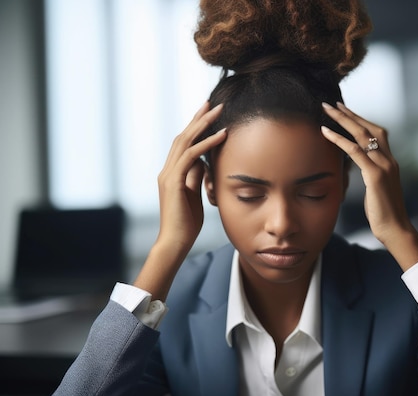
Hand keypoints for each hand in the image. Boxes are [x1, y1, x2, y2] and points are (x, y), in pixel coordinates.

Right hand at [156, 101, 225, 253]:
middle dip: (198, 118)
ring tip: (218, 111)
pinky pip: (190, 156)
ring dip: (202, 124)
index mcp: (172, 172)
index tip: (209, 113)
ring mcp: (168, 175)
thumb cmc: (186, 223)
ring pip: (185, 141)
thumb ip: (196, 177)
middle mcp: (167, 170)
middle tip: (212, 102)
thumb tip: (203, 162)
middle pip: (182, 136)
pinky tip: (220, 135)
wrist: (174, 242)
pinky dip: (206, 144)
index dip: (195, 126)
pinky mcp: (173, 182)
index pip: (183, 143)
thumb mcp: (194, 194)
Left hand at [321, 102, 417, 269]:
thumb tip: (356, 168)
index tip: (345, 111)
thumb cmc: (383, 214)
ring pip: (361, 135)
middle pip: (369, 128)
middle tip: (332, 104)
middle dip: (350, 114)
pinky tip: (325, 132)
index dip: (360, 120)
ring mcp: (383, 166)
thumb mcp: (376, 189)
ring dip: (342, 120)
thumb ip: (369, 174)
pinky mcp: (375, 175)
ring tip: (326, 110)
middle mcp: (388, 159)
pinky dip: (339, 139)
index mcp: (390, 161)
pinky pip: (354, 151)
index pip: (376, 133)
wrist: (396, 229)